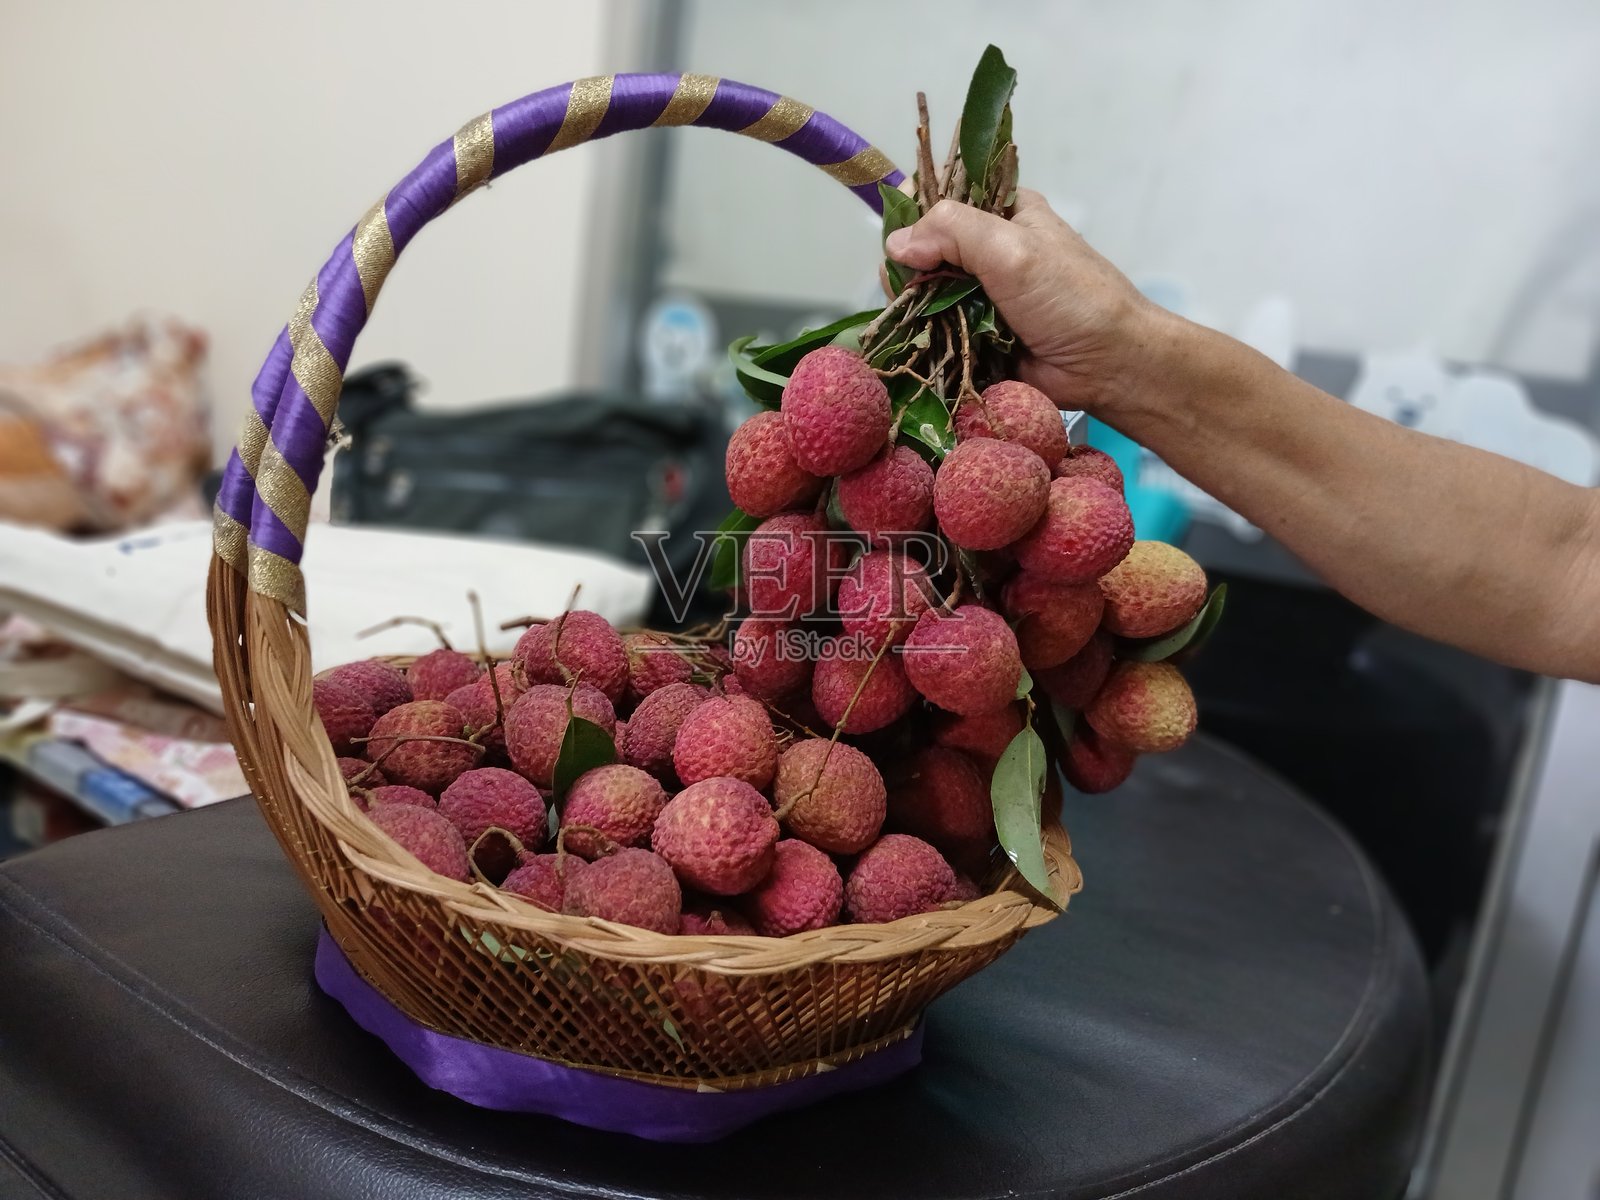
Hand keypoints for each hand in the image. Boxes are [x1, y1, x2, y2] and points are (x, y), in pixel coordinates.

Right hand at [884, 189, 1155, 413]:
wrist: (1107, 363)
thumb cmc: (1070, 297)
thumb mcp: (1012, 248)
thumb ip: (953, 231)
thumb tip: (895, 243)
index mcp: (1003, 213)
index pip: (943, 200)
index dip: (915, 215)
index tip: (899, 243)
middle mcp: (989, 250)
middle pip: (926, 250)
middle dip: (909, 270)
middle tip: (905, 290)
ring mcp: (982, 295)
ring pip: (927, 294)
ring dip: (916, 308)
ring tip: (910, 320)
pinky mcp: (977, 335)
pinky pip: (938, 331)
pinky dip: (926, 338)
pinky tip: (917, 343)